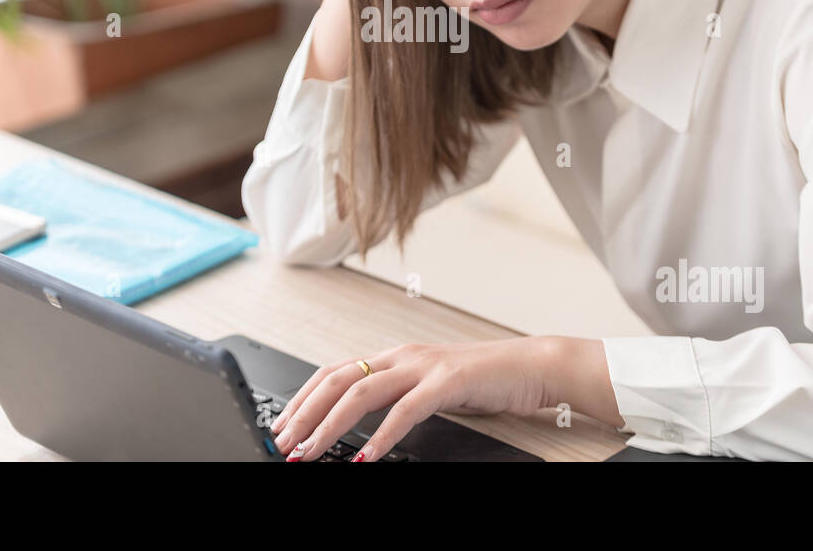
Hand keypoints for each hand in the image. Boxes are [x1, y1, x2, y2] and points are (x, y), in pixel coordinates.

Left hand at [268, 337, 553, 461]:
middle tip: (284, 443)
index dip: (303, 398)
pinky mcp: (448, 382)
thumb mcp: (430, 388)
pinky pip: (407, 410)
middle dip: (304, 413)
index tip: (281, 425)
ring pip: (362, 392)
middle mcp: (403, 357)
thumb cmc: (483, 380)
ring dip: (330, 425)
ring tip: (311, 451)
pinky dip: (382, 435)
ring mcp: (424, 367)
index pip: (335, 372)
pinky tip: (367, 456)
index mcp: (395, 358)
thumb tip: (361, 429)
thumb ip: (398, 399)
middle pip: (338, 380)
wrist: (531, 366)